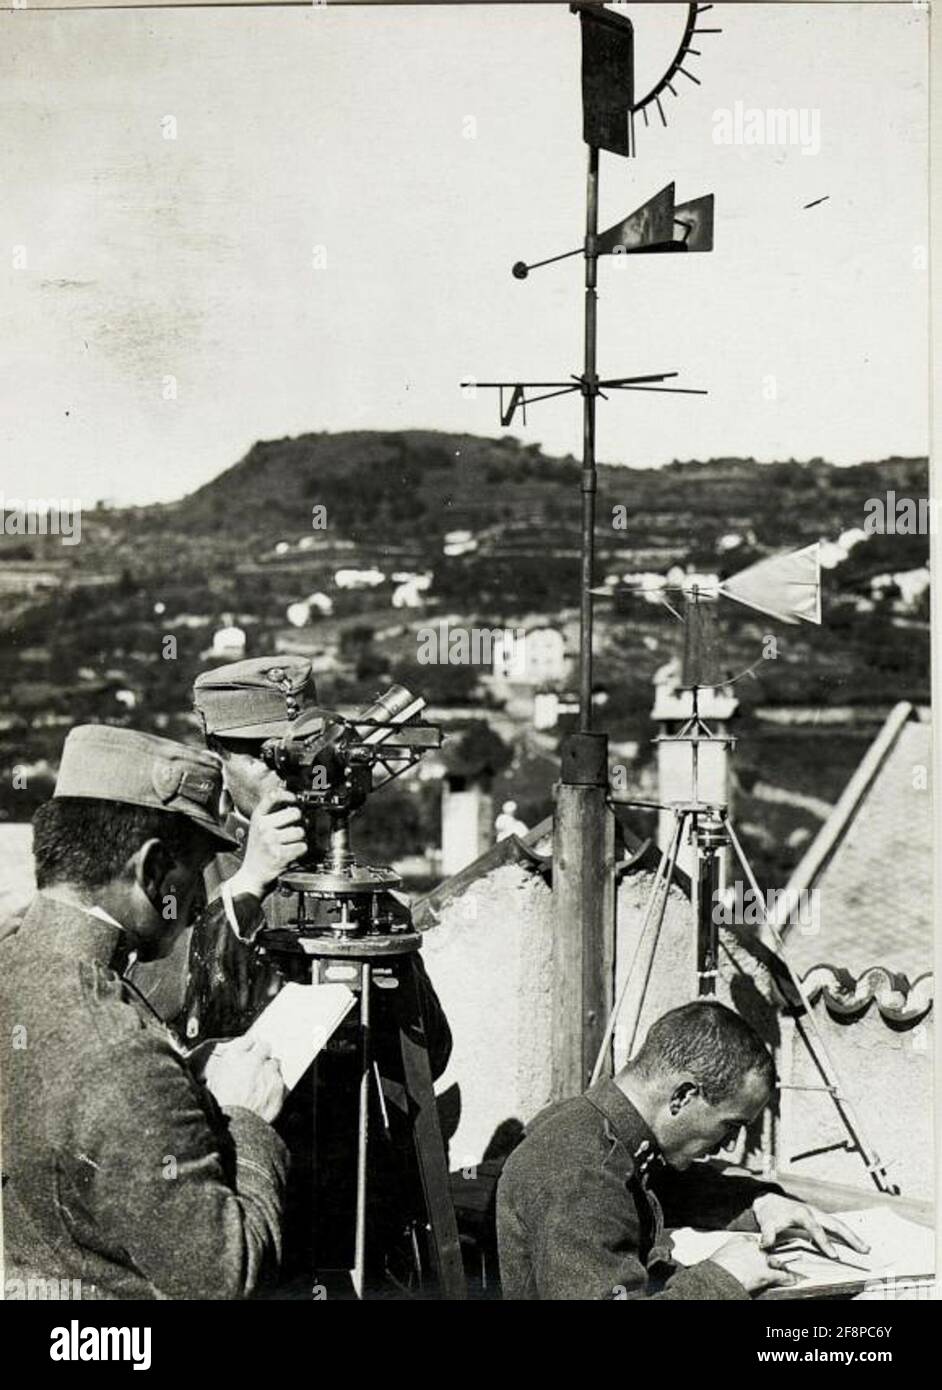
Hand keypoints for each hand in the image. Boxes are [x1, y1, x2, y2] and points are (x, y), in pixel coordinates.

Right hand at [201, 1035, 286, 1123]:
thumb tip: (232, 1066)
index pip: (247, 1041)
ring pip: (275, 1063)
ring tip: (261, 1084)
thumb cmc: (219, 1105)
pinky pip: (281, 1081)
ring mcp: (268, 1072)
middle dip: (262, 1054)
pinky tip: (266, 1096)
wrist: (234, 1125)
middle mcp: (253, 1060)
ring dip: (270, 1071)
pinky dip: (275, 1086)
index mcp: (234, 1057)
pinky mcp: (279, 1086)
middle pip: (264, 1047)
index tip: (249, 1051)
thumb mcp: (213, 1081)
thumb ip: (225, 1067)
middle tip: (258, 1065)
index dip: (248, 1047)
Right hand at [228, 787, 306, 898]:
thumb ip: (272, 813)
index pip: (273, 796)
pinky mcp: (279, 855)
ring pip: (300, 831)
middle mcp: (263, 827)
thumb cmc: (258, 851)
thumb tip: (293, 800)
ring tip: (289, 844)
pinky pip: (302, 846)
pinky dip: (300, 851)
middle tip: (293, 829)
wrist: (252, 875)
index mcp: (258, 817)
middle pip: (295, 813)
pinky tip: (291, 853)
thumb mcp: (259, 827)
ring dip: (300, 839)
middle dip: (299, 822)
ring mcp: (270, 841)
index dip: (288, 795)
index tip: (295, 800)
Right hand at [710, 1234, 797, 1294]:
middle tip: (775, 1258)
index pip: (755, 1241)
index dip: (759, 1247)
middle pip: (768, 1249)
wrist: (718, 1276)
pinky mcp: (766, 1274)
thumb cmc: (717, 1267)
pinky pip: (781, 1276)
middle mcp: (753, 1248)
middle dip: (772, 1255)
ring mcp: (762, 1260)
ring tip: (789, 1268)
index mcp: (741, 1240)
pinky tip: (793, 1280)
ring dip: (782, 1266)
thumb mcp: (723, 1254)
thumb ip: (732, 1253)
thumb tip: (732, 1259)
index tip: (761, 1250)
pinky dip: (789, 1278)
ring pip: (777, 1261)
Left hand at [753, 1193, 869, 1259]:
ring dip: (851, 1236)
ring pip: (838, 1224)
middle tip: (864, 1249)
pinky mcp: (818, 1218)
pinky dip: (845, 1234)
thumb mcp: (766, 1223)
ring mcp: (817, 1214)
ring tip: (865, 1247)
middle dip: (850, 1236)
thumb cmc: (769, 1213)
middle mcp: (813, 1212)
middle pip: (835, 1224)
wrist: (768, 1200)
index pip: (816, 1229)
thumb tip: (765, 1246)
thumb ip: (767, 1235)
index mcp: (802, 1213)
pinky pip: (834, 1226)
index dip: (825, 1242)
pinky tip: (853, 1243)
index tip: (834, 1255)